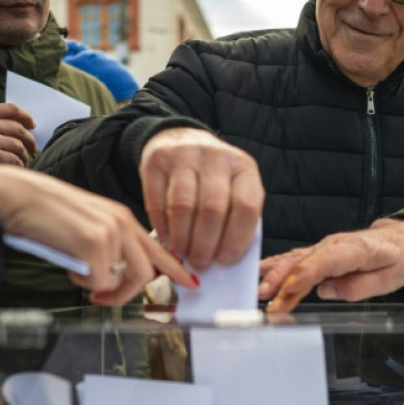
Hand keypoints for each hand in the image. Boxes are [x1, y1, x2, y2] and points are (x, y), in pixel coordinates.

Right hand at [0, 103, 37, 165]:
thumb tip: (26, 125)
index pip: (10, 109)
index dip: (25, 116)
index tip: (32, 125)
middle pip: (19, 129)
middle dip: (29, 140)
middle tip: (33, 149)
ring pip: (19, 146)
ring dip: (24, 156)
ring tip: (22, 162)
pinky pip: (16, 160)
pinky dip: (18, 166)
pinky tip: (14, 170)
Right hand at [0, 164, 196, 304]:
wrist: (15, 197)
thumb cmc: (42, 215)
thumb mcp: (85, 226)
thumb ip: (107, 245)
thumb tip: (115, 275)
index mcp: (121, 217)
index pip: (158, 247)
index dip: (176, 269)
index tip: (192, 283)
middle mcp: (122, 222)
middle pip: (146, 272)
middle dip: (127, 294)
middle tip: (102, 299)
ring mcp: (110, 231)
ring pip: (123, 280)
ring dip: (100, 288)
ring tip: (77, 275)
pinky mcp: (94, 243)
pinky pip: (97, 282)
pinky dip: (80, 281)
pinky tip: (66, 262)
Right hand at [139, 127, 263, 271]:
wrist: (181, 140)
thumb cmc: (214, 178)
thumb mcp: (234, 189)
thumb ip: (234, 219)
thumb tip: (223, 261)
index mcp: (244, 167)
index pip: (246, 205)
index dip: (236, 238)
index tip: (225, 261)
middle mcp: (216, 157)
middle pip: (212, 209)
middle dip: (205, 245)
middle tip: (200, 264)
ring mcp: (185, 155)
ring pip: (183, 207)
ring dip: (183, 240)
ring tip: (184, 255)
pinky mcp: (157, 160)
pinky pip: (157, 201)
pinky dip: (163, 228)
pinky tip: (168, 240)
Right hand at [259, 218, 403, 311]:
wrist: (399, 240)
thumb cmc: (396, 259)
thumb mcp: (391, 278)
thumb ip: (360, 286)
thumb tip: (328, 291)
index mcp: (356, 249)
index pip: (327, 261)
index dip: (307, 274)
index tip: (290, 289)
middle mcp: (334, 245)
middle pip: (305, 261)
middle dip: (283, 279)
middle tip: (266, 298)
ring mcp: (324, 247)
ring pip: (296, 260)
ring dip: (276, 276)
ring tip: (259, 292)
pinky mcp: (319, 252)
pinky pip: (295, 258)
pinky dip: (276, 265)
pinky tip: (258, 272)